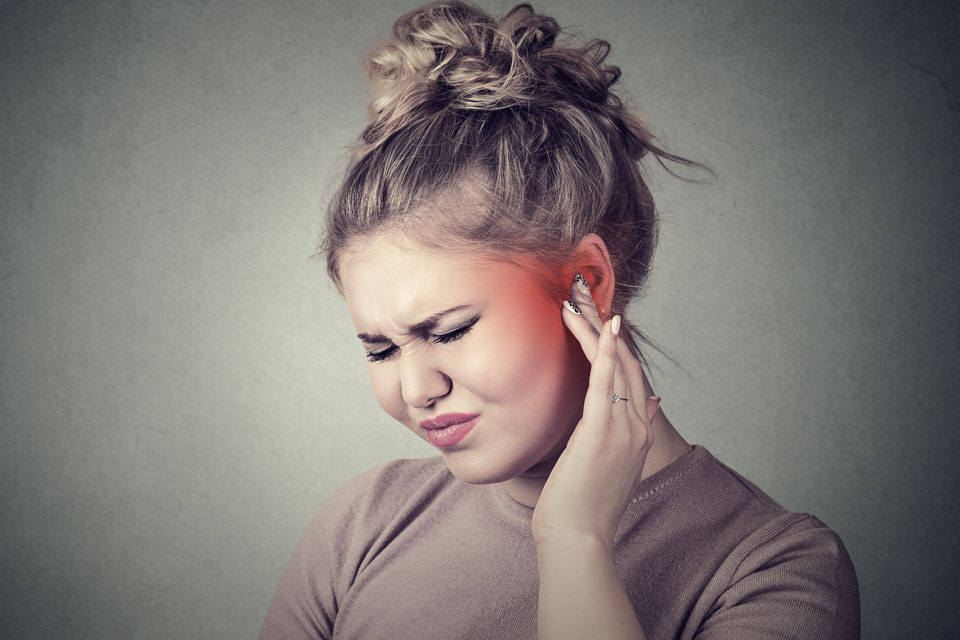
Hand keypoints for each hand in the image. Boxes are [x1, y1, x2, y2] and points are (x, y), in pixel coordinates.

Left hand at [530, 275, 660, 549]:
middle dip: (606, 329)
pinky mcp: (602, 431)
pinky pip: (607, 383)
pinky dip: (606, 352)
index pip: (632, 380)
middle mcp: (637, 428)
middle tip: (585, 297)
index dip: (618, 348)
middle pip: (628, 366)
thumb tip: (650, 406)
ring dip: (597, 330)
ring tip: (578, 300)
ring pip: (616, 368)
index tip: (601, 321)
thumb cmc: (582, 508)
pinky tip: (602, 328)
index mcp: (638, 435)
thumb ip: (623, 436)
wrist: (578, 539)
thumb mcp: (609, 467)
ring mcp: (623, 429)